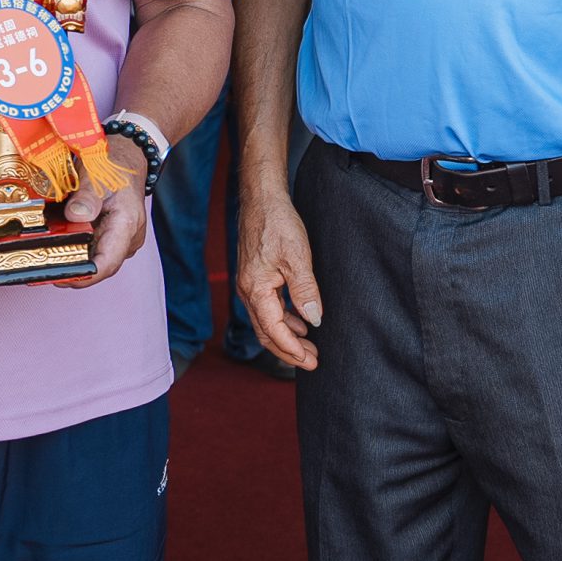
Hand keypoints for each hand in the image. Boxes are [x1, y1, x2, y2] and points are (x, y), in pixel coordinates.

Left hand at [59, 135, 149, 288]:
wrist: (126, 158)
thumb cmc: (114, 166)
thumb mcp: (98, 175)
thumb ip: (87, 197)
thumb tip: (74, 216)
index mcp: (127, 224)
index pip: (108, 262)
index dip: (85, 276)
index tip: (61, 278)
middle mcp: (127, 239)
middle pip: (100, 266)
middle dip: (73, 272)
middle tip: (44, 271)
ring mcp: (120, 241)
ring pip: (96, 260)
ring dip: (74, 263)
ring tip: (46, 262)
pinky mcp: (111, 239)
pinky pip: (94, 251)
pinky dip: (77, 252)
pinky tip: (58, 250)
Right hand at [235, 175, 321, 370]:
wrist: (262, 198)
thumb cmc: (278, 223)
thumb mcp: (297, 257)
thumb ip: (305, 291)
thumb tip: (314, 319)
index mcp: (255, 289)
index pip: (273, 330)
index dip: (292, 349)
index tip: (310, 361)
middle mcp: (247, 290)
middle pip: (266, 332)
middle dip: (288, 350)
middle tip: (312, 362)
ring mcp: (249, 284)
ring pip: (266, 321)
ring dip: (287, 336)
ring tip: (309, 346)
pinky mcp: (255, 276)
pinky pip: (267, 307)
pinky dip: (282, 319)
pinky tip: (298, 321)